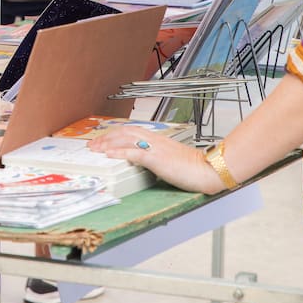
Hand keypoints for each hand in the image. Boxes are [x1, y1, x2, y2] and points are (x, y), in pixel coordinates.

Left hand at [87, 128, 224, 193]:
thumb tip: (143, 162)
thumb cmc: (193, 166)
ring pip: (127, 140)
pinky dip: (120, 153)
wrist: (209, 170)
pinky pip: (135, 154)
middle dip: (107, 137)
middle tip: (93, 144)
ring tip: (96, 148)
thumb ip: (156, 157)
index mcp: (158, 139)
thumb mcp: (170, 158)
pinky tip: (110, 155)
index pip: (131, 132)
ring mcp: (155, 148)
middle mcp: (155, 140)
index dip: (114, 134)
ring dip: (108, 143)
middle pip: (125, 133)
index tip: (102, 140)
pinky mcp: (157, 159)